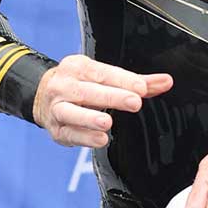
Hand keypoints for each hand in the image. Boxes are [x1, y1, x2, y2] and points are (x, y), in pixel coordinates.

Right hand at [33, 53, 170, 149]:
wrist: (41, 96)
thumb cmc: (81, 85)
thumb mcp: (103, 76)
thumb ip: (136, 82)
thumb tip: (166, 82)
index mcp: (78, 67)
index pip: (102, 73)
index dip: (123, 80)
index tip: (142, 89)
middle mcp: (64, 85)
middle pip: (88, 91)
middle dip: (112, 97)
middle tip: (134, 102)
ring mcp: (57, 108)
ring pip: (71, 112)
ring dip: (89, 118)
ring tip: (107, 122)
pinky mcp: (56, 129)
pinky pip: (69, 133)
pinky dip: (84, 138)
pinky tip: (100, 140)